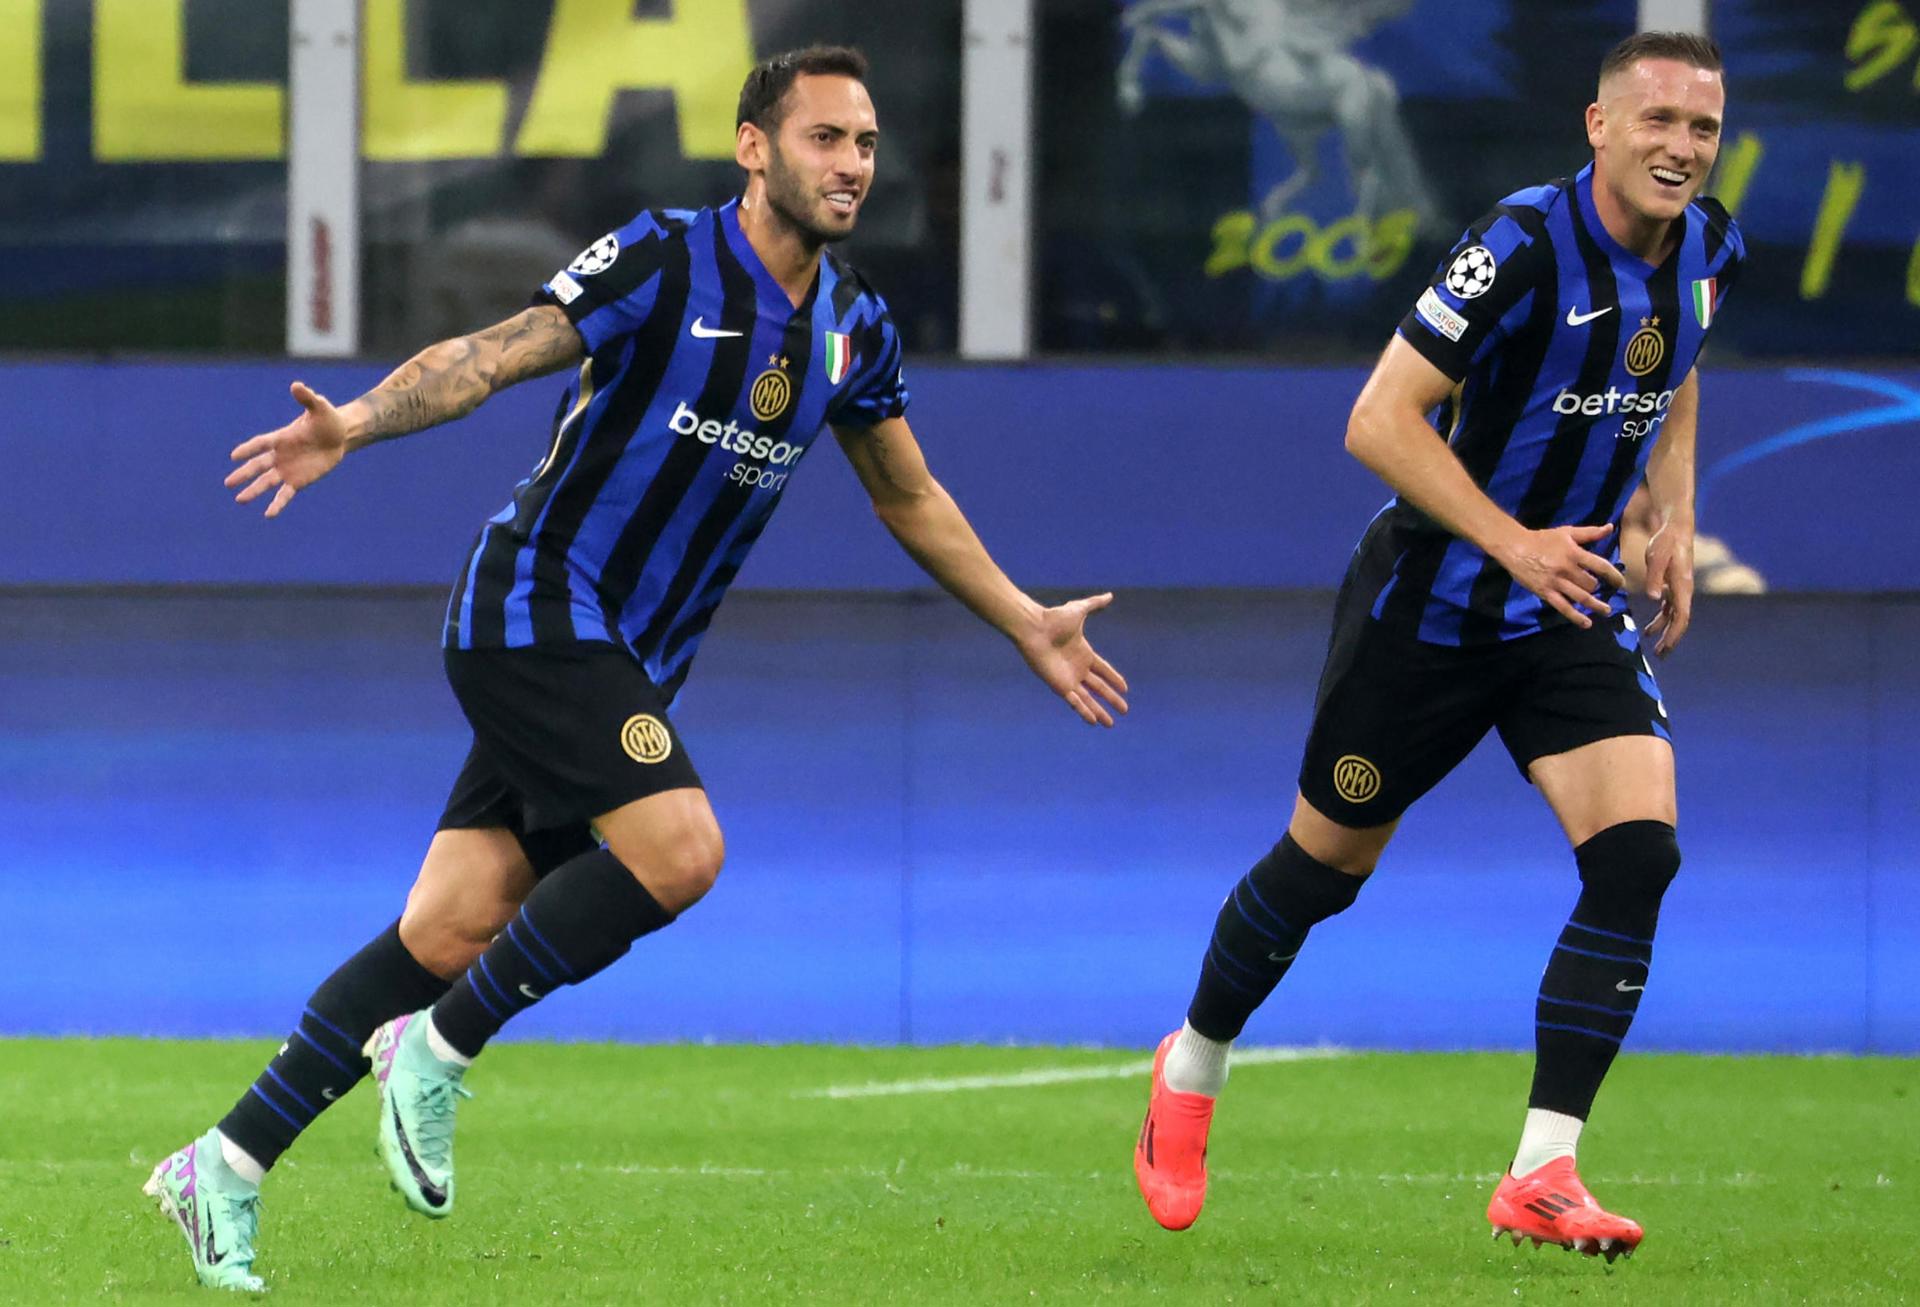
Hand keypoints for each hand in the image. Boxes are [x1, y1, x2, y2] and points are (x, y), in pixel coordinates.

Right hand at [225, 381, 350, 516]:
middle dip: (243, 474)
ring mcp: (287, 469)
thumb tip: (297, 385)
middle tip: (227, 483)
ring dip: (254, 491)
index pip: (261, 444)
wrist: (339, 436)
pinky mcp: (298, 481)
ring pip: (267, 482)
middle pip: (258, 466)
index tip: (234, 456)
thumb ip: (307, 398)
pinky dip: (277, 504)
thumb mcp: (320, 407)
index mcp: (281, 437)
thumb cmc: (327, 419)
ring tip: (239, 500)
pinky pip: (285, 494)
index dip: (248, 449)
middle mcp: (280, 455)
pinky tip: (268, 514)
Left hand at [1014, 593, 1130, 726]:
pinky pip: (1074, 702)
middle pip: (1099, 688)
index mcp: (1084, 653)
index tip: (1125, 688)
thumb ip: (1094, 604)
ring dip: (1100, 711)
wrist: (1034, 628)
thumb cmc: (1053, 618)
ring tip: (1110, 724)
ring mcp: (1068, 678)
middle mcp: (1077, 668)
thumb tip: (1109, 595)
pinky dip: (1084, 711)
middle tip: (1124, 710)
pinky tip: (1094, 721)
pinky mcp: (1059, 686)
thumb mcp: (1079, 610)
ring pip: (1088, 699)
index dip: (1114, 679)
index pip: (1103, 669)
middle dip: (1112, 699)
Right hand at [1495, 524, 1625, 628]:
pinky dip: (1576, 617)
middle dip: (1597, 587)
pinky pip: (1563, 607)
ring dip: (1596, 606)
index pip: (1600, 567)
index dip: (1613, 576)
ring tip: (1606, 611)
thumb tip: (1610, 528)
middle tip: (1600, 590)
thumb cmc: (1542, 539)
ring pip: (1581, 598)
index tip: (1620, 583)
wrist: (1515, 547)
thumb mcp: (1567, 532)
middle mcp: (1567, 569)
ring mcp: (1556, 583)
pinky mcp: (1546, 593)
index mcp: (1574, 553)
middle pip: (1590, 584)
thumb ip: (1590, 533)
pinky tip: (1586, 623)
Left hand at [1642, 520, 1694, 655]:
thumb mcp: (1657, 557)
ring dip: (1664, 632)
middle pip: (1680, 621)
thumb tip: (1654, 598)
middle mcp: (1684, 590)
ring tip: (1655, 648)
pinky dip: (1661, 620)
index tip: (1665, 648)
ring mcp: (1679, 589)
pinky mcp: (1673, 585)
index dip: (1674, 634)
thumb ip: (1655, 577)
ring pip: (1674, 617)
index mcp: (1682, 586)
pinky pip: (1669, 609)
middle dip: (1671, 639)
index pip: (1681, 616)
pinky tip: (1649, 629)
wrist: (1675, 527)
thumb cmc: (1666, 540)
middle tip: (1660, 656)